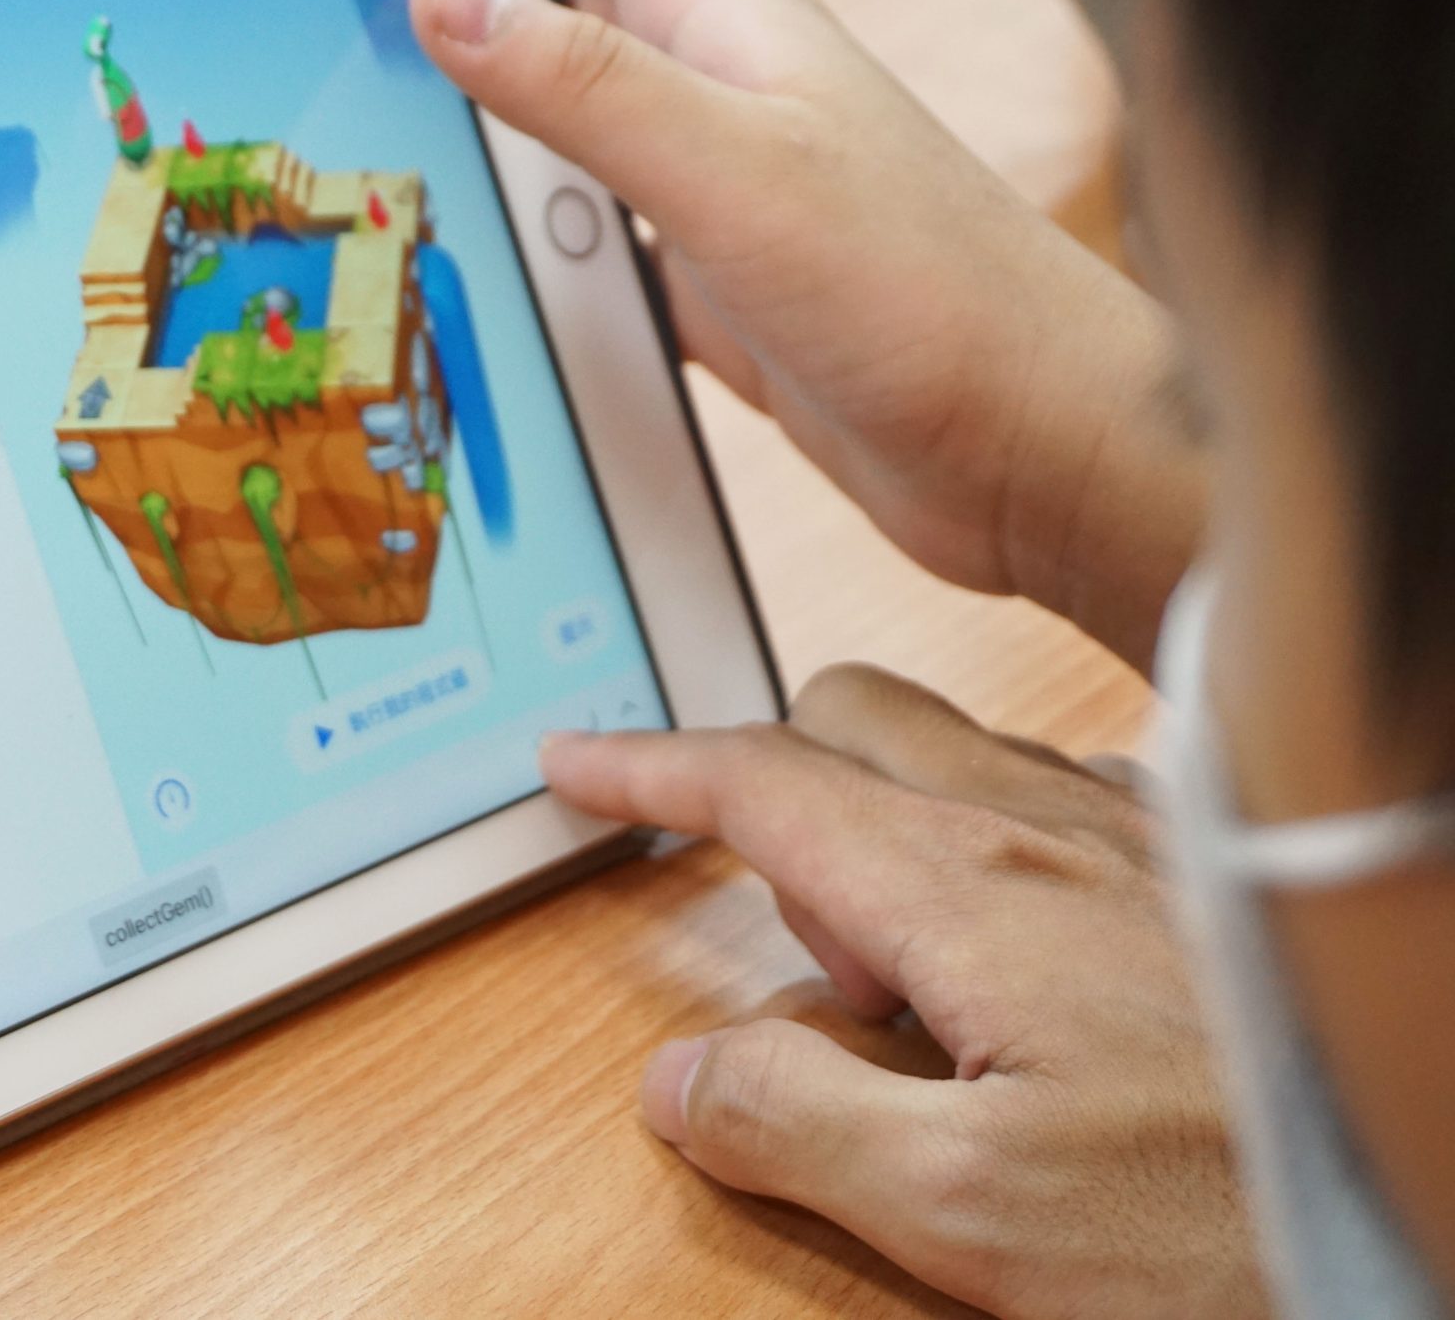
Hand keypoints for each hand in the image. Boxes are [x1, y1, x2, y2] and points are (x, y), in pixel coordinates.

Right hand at [411, 0, 1202, 665]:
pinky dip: (534, 239)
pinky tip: (477, 261)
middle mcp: (723, 95)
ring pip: (577, 127)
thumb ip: (588, 85)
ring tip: (380, 109)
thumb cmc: (930, 292)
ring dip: (492, 115)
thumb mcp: (734, 168)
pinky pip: (600, 244)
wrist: (1038, 446)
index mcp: (732, 26)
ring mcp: (721, 195)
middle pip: (574, 4)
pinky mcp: (720, 294)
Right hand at [542, 665, 1262, 1319]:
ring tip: (927, 996)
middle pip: (848, 722)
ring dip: (888, 832)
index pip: (760, 782)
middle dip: (774, 794)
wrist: (1428, 1210)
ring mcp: (1138, 841)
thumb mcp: (969, 1212)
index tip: (575, 762)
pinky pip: (1054, 799)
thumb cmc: (1230, 1221)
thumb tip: (683, 1077)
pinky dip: (989, 845)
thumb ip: (793, 1125)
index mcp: (968, 890)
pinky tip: (1037, 966)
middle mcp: (1051, 830)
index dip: (646, 769)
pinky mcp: (1203, 876)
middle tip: (798, 955)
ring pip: (953, 758)